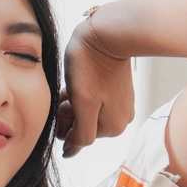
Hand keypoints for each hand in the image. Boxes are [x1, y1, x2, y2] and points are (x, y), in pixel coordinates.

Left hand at [58, 19, 133, 156]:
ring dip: (74, 102)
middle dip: (70, 112)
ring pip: (84, 113)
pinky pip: (92, 101)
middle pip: (81, 126)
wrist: (107, 33)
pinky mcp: (117, 91)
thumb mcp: (82, 103)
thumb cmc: (91, 66)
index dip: (65, 121)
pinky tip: (80, 80)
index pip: (76, 138)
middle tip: (70, 91)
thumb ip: (80, 133)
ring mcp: (120, 106)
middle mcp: (120, 120)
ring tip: (75, 84)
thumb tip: (71, 153)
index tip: (67, 102)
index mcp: (112, 128)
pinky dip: (81, 94)